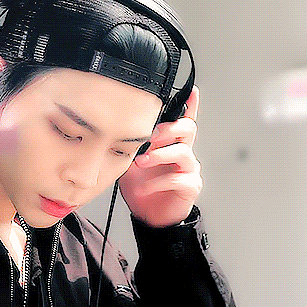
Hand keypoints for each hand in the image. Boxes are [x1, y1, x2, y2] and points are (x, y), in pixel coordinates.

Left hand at [118, 86, 202, 227]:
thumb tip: (114, 130)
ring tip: (141, 162)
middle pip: (187, 129)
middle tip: (150, 135)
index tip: (192, 90)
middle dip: (168, 128)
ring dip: (159, 155)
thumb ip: (129, 147)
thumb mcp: (129, 163)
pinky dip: (157, 182)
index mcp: (170, 144)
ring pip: (182, 152)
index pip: (183, 120)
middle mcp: (183, 153)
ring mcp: (189, 169)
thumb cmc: (141, 187)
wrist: (148, 216)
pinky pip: (177, 179)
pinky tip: (144, 188)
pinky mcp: (190, 186)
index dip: (190, 105)